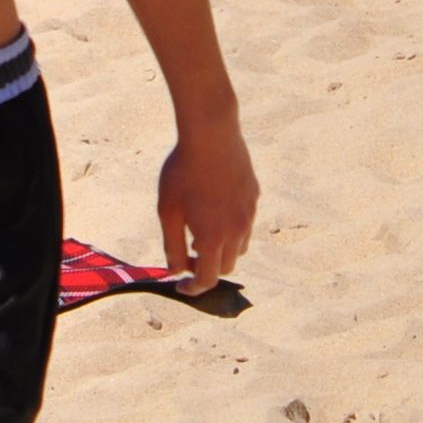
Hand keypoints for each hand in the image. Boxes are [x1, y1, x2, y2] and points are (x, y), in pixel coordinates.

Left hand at [156, 118, 258, 296]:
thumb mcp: (168, 211)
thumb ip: (171, 245)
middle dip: (206, 267)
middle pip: (226, 266)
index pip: (207, 279)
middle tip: (184, 254)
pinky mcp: (254, 196)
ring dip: (221, 249)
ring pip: (240, 246)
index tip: (180, 286)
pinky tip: (213, 207)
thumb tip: (175, 270)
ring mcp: (249, 213)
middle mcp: (237, 230)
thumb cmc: (183, 171)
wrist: (211, 134)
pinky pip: (245, 223)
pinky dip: (230, 228)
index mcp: (213, 238)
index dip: (193, 289)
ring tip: (200, 231)